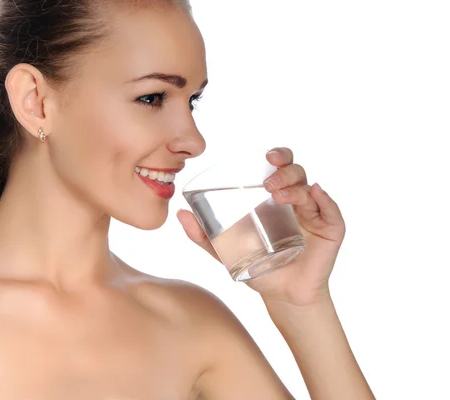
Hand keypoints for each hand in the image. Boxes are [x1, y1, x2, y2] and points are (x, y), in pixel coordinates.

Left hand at [177, 147, 345, 306]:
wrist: (282, 296)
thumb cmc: (259, 269)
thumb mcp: (227, 252)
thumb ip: (204, 236)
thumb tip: (179, 214)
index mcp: (276, 198)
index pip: (280, 167)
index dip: (277, 155)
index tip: (265, 156)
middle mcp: (297, 200)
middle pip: (296, 172)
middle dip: (284, 170)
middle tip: (268, 182)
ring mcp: (315, 214)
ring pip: (309, 189)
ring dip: (295, 187)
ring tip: (278, 194)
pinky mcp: (331, 230)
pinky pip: (332, 211)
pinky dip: (326, 200)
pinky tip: (315, 193)